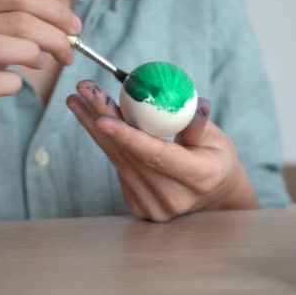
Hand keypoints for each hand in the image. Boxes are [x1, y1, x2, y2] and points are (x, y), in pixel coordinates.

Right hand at [0, 0, 81, 148]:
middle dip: (52, 35)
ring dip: (31, 53)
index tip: (74, 27)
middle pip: (13, 19)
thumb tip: (67, 26)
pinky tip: (15, 85)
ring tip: (42, 64)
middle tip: (68, 52)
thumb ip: (19, 25)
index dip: (53, 9)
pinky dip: (11, 84)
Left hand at [67, 80, 258, 221]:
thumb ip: (197, 123)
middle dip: (101, 117)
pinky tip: (92, 119)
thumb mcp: (218, 137)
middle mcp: (173, 198)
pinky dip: (106, 141)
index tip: (102, 119)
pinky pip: (118, 166)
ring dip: (94, 126)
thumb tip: (183, 101)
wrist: (213, 194)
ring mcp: (154, 206)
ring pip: (118, 159)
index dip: (129, 137)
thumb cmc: (216, 158)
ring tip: (78, 99)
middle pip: (130, 154)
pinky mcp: (139, 205)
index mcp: (199, 178)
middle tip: (83, 90)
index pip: (158, 156)